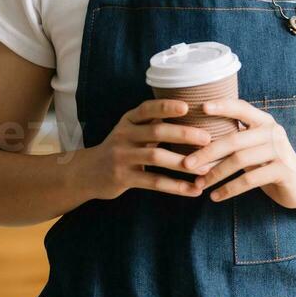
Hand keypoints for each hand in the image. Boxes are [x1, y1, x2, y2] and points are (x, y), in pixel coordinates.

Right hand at [80, 98, 212, 199]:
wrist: (88, 172)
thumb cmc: (121, 148)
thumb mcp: (131, 130)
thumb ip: (153, 123)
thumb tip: (190, 111)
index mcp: (128, 120)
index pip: (147, 109)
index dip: (166, 107)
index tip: (187, 106)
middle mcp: (124, 135)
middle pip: (156, 132)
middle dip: (184, 134)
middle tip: (208, 138)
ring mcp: (122, 157)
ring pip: (156, 157)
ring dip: (183, 163)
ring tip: (206, 168)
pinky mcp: (123, 178)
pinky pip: (153, 182)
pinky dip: (176, 186)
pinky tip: (194, 190)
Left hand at [180, 97, 295, 208]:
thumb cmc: (270, 164)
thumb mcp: (254, 149)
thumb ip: (236, 140)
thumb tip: (196, 140)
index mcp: (264, 121)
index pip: (241, 108)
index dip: (222, 105)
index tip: (202, 107)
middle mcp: (273, 132)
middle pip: (234, 139)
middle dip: (207, 152)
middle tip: (187, 164)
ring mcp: (280, 151)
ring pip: (239, 160)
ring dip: (215, 174)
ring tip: (199, 184)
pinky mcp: (283, 171)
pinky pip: (250, 180)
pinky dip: (229, 189)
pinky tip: (216, 196)